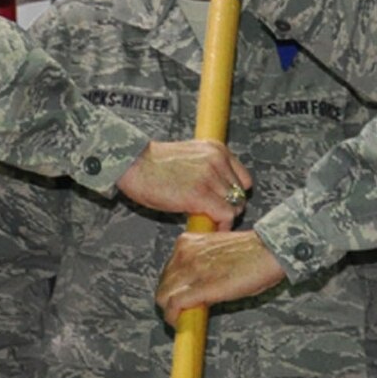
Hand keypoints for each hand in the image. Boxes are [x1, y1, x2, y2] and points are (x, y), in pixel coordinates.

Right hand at [118, 140, 255, 228]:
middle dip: (230, 208)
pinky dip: (221, 226)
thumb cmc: (154, 164)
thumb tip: (218, 194)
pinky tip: (210, 228)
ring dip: (224, 218)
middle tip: (215, 217)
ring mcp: (210, 177)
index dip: (235, 195)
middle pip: (240, 194)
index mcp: (217, 149)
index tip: (224, 205)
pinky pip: (225, 215)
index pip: (243, 179)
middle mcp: (218, 160)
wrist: (133, 164)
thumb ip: (208, 169)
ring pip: (235, 206)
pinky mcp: (200, 195)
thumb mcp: (190, 157)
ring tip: (210, 222)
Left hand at [155, 229, 286, 323]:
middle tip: (179, 311)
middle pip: (162, 284)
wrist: (269, 251)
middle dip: (168, 300)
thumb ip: (201, 262)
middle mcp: (184, 253)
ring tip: (181, 319)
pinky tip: (180, 323)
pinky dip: (174, 317)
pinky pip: (174, 305)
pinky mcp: (200, 287)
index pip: (167, 269)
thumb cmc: (252, 252)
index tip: (176, 296)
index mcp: (188, 242)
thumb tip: (194, 284)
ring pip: (163, 296)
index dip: (170, 287)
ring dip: (169, 311)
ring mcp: (190, 270)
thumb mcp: (217, 250)